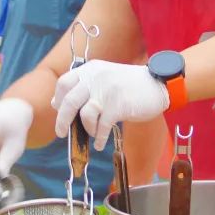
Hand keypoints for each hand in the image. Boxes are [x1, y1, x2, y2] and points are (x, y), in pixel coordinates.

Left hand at [52, 60, 168, 150]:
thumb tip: (57, 103)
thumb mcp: (104, 78)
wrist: (157, 84)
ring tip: (95, 134)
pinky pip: (102, 126)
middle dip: (62, 120)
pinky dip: (100, 138)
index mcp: (90, 70)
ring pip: (85, 115)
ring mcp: (107, 91)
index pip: (64, 83)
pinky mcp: (118, 104)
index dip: (58, 100)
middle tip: (62, 132)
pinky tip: (101, 144)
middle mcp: (96, 78)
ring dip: (87, 129)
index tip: (60, 111)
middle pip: (69, 101)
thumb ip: (84, 88)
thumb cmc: (130, 85)